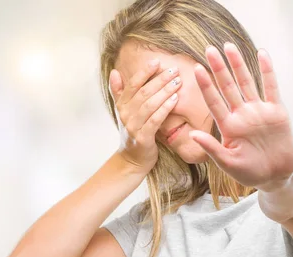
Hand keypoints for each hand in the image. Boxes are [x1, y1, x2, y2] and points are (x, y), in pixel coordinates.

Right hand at [108, 59, 182, 173]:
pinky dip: (165, 108)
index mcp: (121, 105)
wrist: (133, 159)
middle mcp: (125, 114)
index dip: (144, 72)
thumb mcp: (124, 112)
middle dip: (159, 80)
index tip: (157, 61)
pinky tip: (175, 99)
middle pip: (143, 92)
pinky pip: (155, 120)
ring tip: (178, 82)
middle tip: (174, 71)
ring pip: (150, 104)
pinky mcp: (142, 137)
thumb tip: (114, 71)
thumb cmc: (133, 132)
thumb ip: (119, 92)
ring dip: (164, 91)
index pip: (132, 84)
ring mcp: (133, 126)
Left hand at [189, 43, 292, 188]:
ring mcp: (259, 111)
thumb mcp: (228, 164)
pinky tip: (262, 54)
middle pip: (228, 87)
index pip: (214, 101)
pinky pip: (271, 87)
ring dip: (238, 65)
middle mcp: (242, 114)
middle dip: (219, 68)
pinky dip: (267, 71)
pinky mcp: (276, 111)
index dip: (206, 86)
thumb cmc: (250, 172)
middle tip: (209, 49)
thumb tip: (194, 134)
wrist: (276, 176)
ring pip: (247, 83)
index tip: (196, 69)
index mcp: (228, 126)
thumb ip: (212, 149)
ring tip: (229, 47)